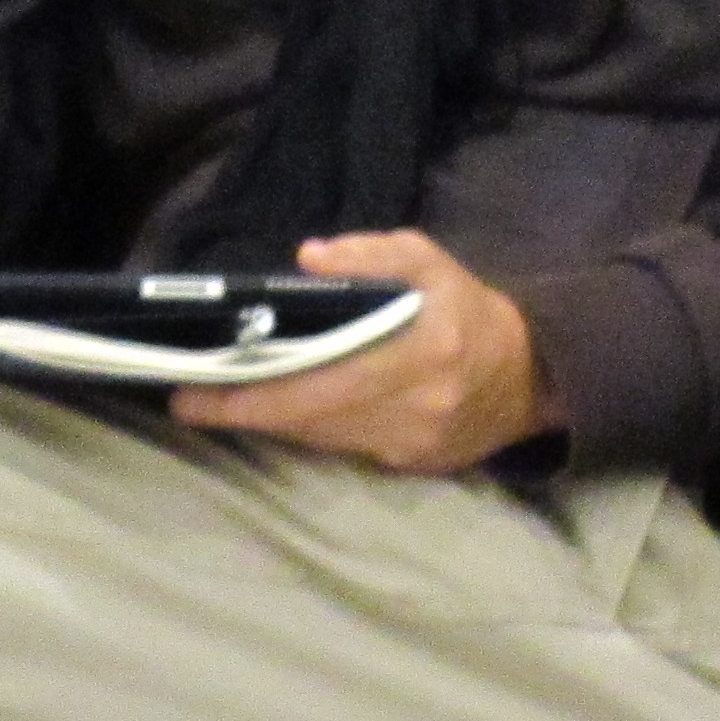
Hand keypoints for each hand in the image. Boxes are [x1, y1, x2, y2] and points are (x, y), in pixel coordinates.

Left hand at [170, 231, 555, 472]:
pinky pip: (344, 450)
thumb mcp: (431, 260)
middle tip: (188, 400)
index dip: (248, 396)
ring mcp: (410, 446)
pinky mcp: (411, 467)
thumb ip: (374, 254)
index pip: (314, 385)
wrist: (531, 376)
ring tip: (219, 404)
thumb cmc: (469, 309)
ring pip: (320, 440)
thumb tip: (307, 258)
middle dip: (242, 412)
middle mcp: (411, 408)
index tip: (194, 395)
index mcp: (417, 353)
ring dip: (270, 423)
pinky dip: (308, 432)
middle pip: (307, 420)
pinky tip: (281, 415)